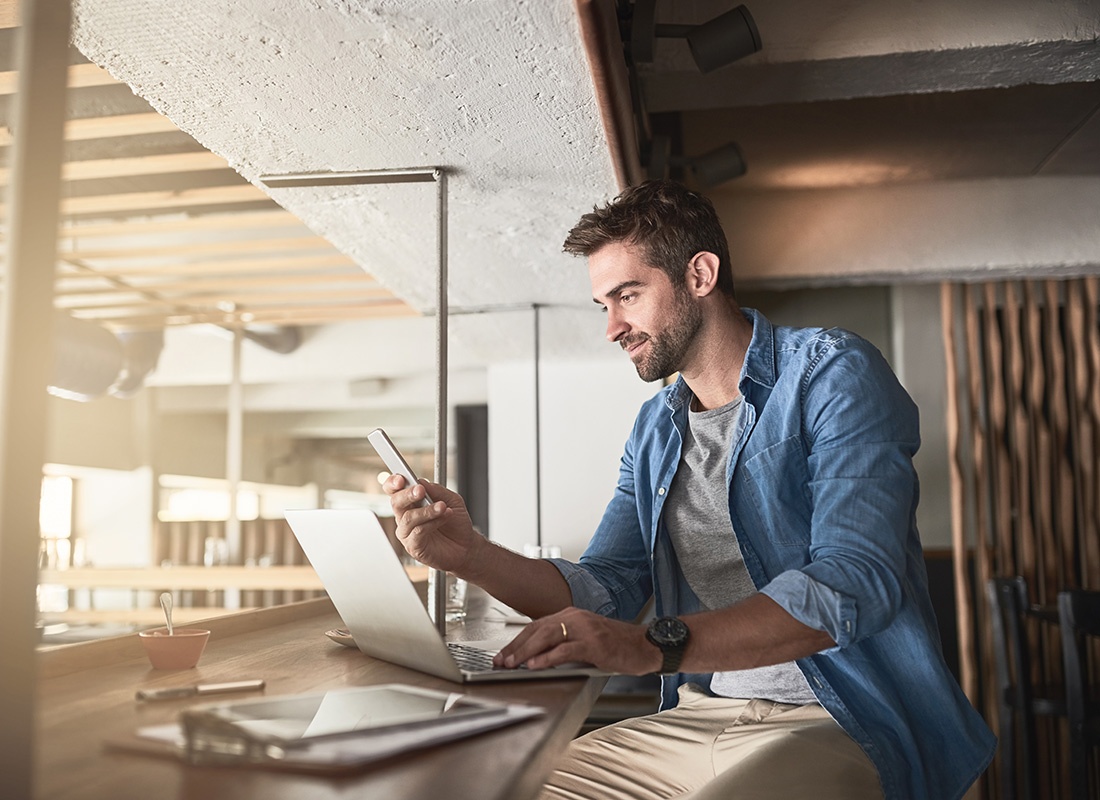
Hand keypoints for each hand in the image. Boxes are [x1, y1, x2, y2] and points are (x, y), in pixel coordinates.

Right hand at [382, 474, 480, 574]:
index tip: (401, 479)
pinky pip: (417, 532)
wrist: (466, 546)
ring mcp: (407, 532)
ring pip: (408, 517)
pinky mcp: (413, 546)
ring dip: (426, 510)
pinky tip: (443, 519)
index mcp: (411, 502)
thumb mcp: (452, 500)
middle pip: (396, 502)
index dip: (393, 483)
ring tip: (443, 507)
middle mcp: (406, 516)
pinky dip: (432, 523)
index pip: (394, 490)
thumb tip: (421, 481)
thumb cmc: (456, 523)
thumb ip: (436, 490)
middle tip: (421, 490)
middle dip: (408, 494)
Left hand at [493, 607, 662, 675]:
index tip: (503, 655)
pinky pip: (565, 650)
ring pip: (547, 637)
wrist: (646, 646)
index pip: (536, 626)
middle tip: (500, 661)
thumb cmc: (617, 645)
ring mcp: (585, 629)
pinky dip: (547, 658)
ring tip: (512, 664)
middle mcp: (575, 617)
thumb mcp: (585, 639)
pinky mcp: (594, 644)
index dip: (517, 641)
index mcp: (571, 615)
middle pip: (536, 630)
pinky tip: (535, 665)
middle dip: (515, 647)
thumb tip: (536, 658)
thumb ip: (563, 643)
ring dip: (526, 652)